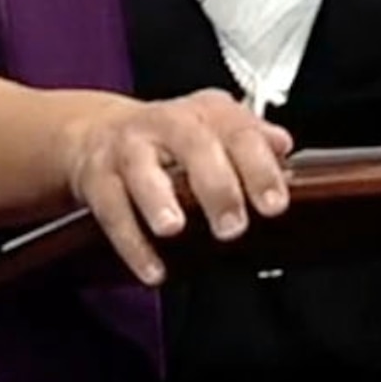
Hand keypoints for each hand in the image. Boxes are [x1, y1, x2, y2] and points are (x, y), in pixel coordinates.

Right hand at [60, 89, 294, 285]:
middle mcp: (166, 124)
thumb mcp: (214, 128)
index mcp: (206, 113)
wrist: (97, 132)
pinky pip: (112, 210)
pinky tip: (153, 268)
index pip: (239, 130)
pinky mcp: (97, 177)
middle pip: (192, 144)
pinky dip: (132, 243)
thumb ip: (251, 138)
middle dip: (215, 186)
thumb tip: (282, 146)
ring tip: (174, 228)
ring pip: (140, 169)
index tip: (274, 203)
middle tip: (232, 225)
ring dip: (157, 200)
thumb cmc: (170, 137)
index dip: (259, 167)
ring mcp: (129, 148)